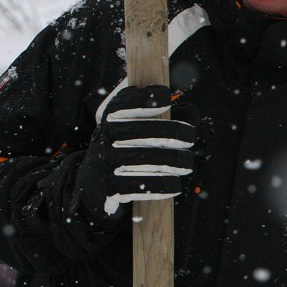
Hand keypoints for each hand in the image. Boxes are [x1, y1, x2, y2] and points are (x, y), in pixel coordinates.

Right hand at [73, 85, 195, 221]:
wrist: (95, 179)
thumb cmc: (126, 144)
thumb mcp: (134, 123)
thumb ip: (165, 113)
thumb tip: (191, 113)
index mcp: (112, 116)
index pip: (127, 102)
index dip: (148, 98)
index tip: (167, 100)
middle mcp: (107, 136)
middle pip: (147, 131)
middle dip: (176, 133)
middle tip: (189, 139)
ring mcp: (107, 162)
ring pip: (151, 159)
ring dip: (176, 161)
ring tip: (186, 164)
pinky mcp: (111, 187)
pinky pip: (145, 186)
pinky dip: (165, 186)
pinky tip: (174, 184)